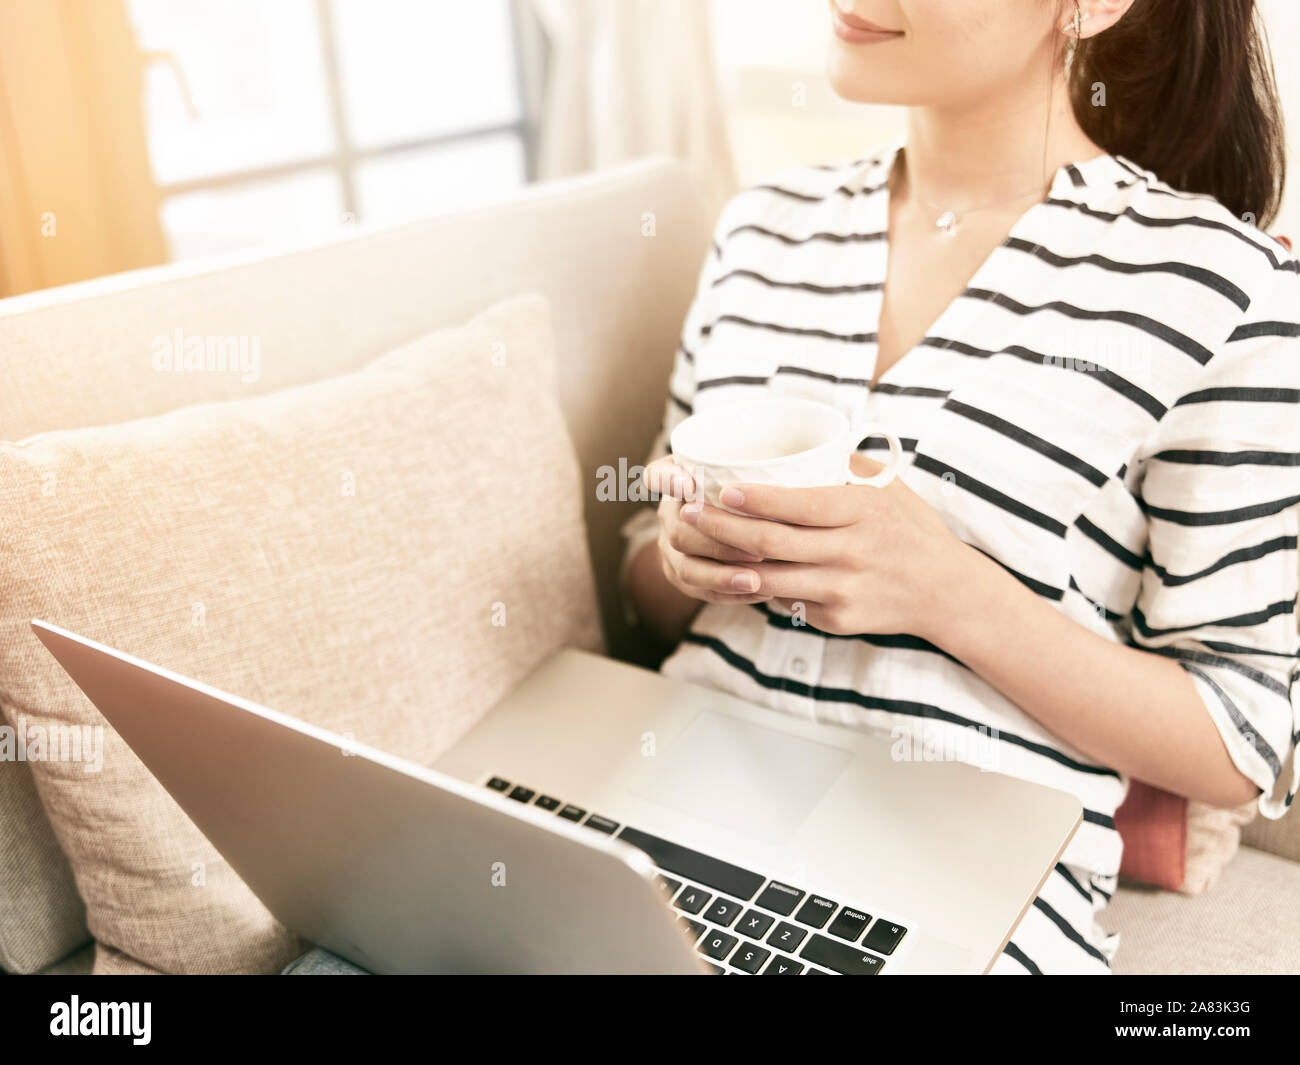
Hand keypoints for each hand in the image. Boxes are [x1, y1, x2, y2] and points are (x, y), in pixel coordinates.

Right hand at [643, 457, 773, 606]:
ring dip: (722, 576)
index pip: (658, 475)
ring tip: (756, 581)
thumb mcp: (748, 466)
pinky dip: (730, 594)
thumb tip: (793, 464)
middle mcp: (669, 513)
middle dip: (718, 543)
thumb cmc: (749, 484)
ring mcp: (670, 547)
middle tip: (758, 549)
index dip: (668, 481)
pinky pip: (700, 591)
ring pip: (687, 567)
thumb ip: (753, 464)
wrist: (738, 518)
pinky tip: (761, 592)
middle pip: (680, 532)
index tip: (689, 485)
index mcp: (675, 479)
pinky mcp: (681, 574)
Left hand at [678, 455, 965, 636]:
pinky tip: (735, 572)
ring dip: (727, 563)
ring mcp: (843, 589)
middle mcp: (852, 551)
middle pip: (772, 543)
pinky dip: (761, 586)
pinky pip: (787, 600)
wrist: (944, 590)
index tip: (720, 489)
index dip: (754, 499)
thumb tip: (792, 441)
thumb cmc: (908, 527)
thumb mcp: (886, 487)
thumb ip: (842, 465)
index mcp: (862, 511)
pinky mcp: (837, 618)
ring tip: (698, 544)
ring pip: (770, 578)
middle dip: (721, 528)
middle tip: (687, 514)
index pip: (798, 505)